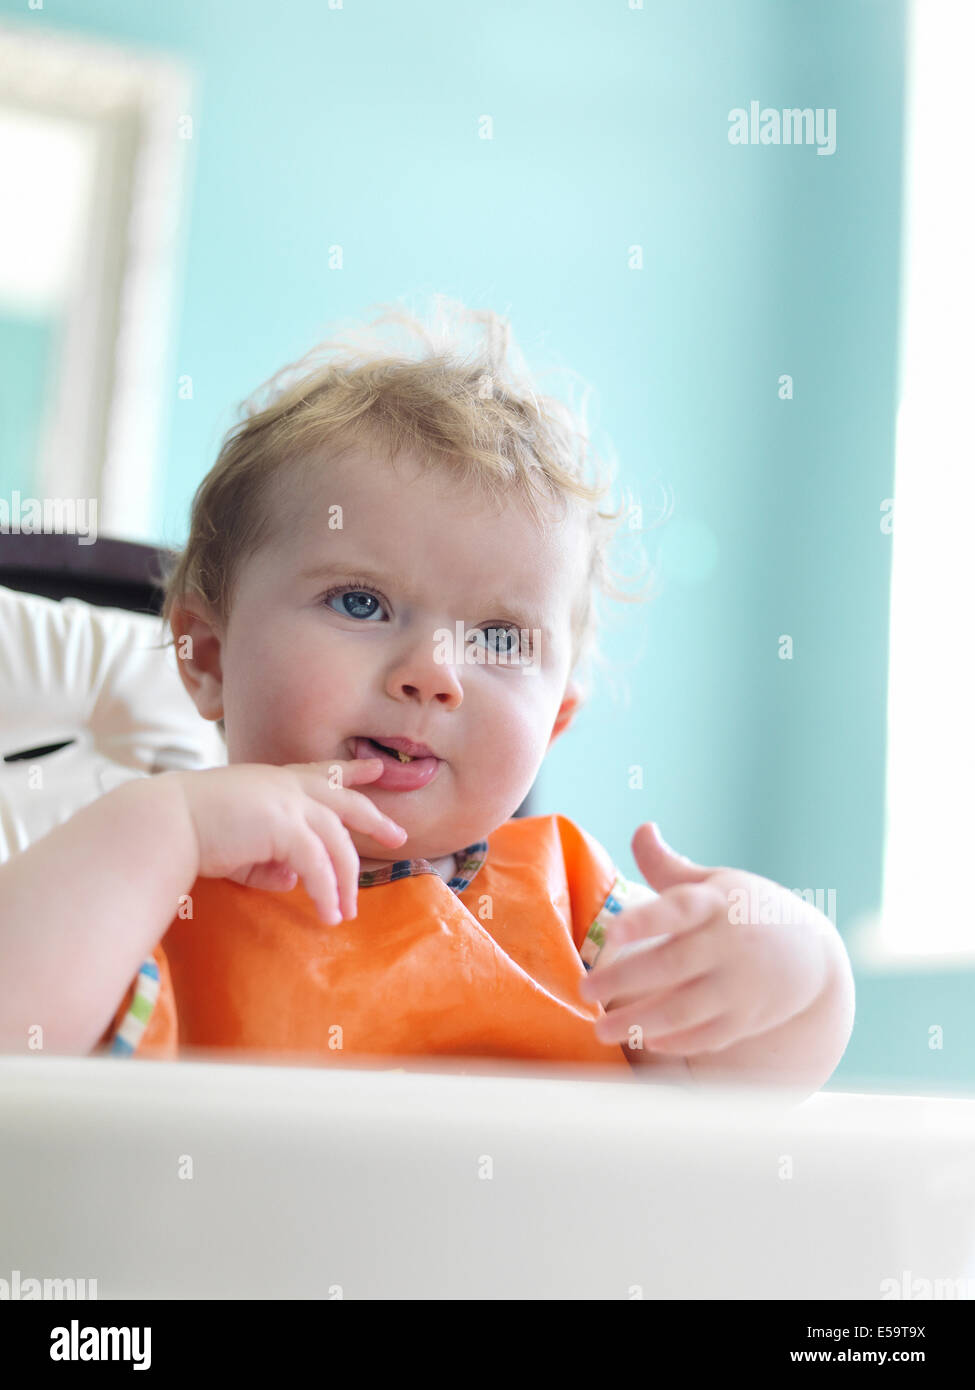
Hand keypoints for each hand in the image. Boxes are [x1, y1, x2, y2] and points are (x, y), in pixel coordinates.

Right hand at [166, 759, 406, 924]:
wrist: (164, 824)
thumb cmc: (191, 833)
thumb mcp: (239, 848)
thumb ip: (269, 862)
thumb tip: (293, 880)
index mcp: (272, 782)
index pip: (320, 773)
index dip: (351, 772)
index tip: (376, 768)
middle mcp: (285, 786)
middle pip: (345, 802)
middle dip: (374, 818)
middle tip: (398, 835)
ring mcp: (288, 802)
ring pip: (335, 844)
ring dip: (344, 882)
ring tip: (346, 912)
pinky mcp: (284, 826)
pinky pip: (318, 864)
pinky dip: (326, 892)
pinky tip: (328, 914)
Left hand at [579, 823, 831, 1055]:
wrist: (811, 954)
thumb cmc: (748, 910)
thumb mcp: (715, 882)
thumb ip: (670, 864)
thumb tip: (642, 829)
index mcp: (716, 904)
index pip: (679, 909)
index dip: (645, 920)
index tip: (612, 931)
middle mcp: (728, 944)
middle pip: (672, 965)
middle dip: (625, 980)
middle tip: (584, 989)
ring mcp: (740, 985)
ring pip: (685, 1009)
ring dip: (641, 1022)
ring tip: (600, 1030)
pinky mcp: (747, 1018)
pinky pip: (708, 1036)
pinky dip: (676, 1042)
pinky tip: (644, 1041)